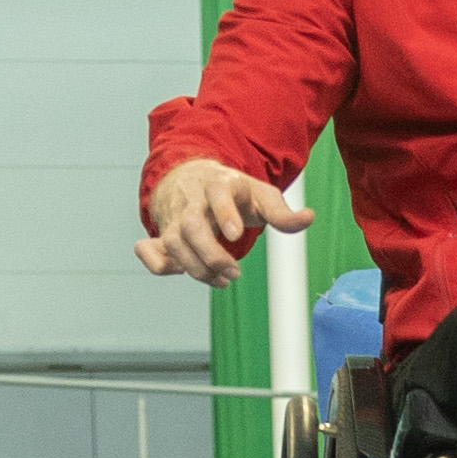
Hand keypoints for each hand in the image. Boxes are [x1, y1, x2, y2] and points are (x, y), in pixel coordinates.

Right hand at [137, 158, 310, 287]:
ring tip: (221, 280)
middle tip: (234, 272)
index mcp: (219, 184)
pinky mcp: (162, 234)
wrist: (191, 177)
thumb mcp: (261, 195)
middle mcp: (193, 200)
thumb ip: (282, 212)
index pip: (218, 195)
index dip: (224, 214)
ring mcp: (174, 217)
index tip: (235, 236)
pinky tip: (179, 272)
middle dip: (211, 254)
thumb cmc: (232, 192)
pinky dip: (156, 264)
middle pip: (191, 225)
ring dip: (196, 267)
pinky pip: (148, 250)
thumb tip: (308, 218)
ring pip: (174, 242)